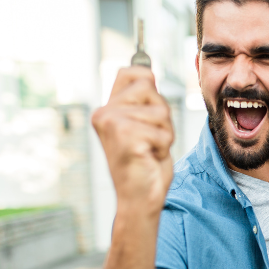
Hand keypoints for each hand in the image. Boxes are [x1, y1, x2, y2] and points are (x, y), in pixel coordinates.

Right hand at [91, 67, 173, 216]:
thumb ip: (142, 100)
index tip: (149, 115)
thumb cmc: (145, 165)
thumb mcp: (144, 125)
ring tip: (150, 150)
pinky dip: (164, 146)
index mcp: (106, 109)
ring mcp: (113, 123)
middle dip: (162, 116)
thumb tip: (146, 69)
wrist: (139, 200)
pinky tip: (149, 158)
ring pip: (161, 111)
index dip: (150, 87)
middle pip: (151, 89)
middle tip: (150, 140)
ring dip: (164, 133)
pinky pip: (163, 131)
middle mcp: (104, 113)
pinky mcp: (126, 136)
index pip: (134, 72)